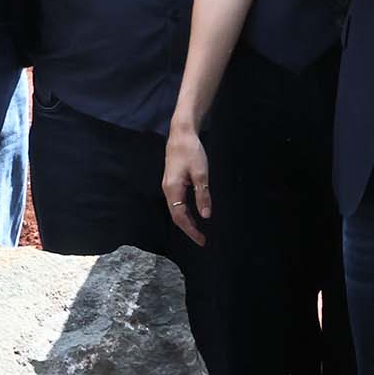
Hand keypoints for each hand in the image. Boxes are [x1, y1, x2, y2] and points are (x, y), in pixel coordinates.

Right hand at [162, 123, 211, 245]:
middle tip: (202, 239)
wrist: (181, 133)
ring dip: (187, 221)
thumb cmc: (191, 151)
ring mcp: (169, 186)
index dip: (191, 231)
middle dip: (189, 229)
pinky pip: (177, 202)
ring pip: (176, 209)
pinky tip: (194, 212)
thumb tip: (206, 216)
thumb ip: (203, 195)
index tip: (201, 240)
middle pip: (176, 216)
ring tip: (199, 230)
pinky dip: (185, 211)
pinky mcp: (172, 181)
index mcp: (173, 190)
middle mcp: (168, 190)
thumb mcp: (201, 174)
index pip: (180, 217)